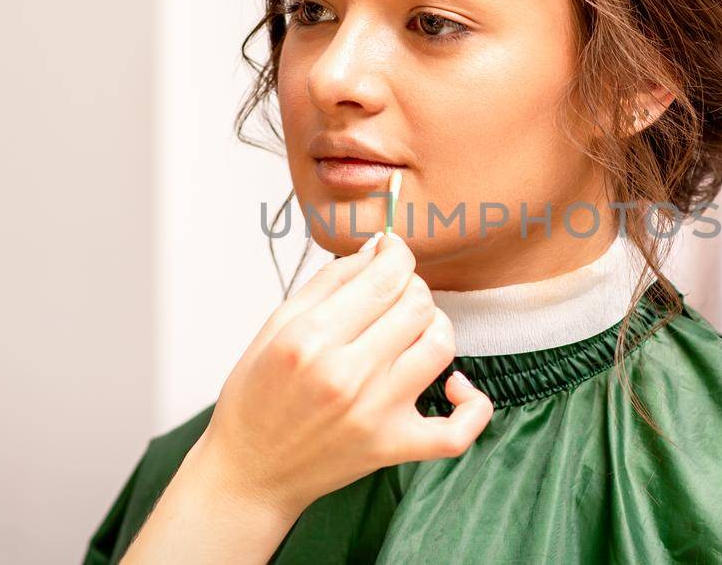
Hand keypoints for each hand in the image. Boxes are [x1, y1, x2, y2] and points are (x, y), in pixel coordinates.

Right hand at [124, 233, 492, 563]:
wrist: (250, 471)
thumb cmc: (257, 397)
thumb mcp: (275, 326)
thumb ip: (329, 282)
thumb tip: (376, 251)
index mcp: (310, 338)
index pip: (384, 277)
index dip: (397, 254)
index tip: (392, 252)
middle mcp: (346, 374)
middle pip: (417, 304)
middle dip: (411, 287)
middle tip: (394, 294)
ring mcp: (375, 413)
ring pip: (440, 346)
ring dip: (435, 326)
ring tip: (413, 331)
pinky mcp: (393, 447)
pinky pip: (457, 431)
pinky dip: (471, 406)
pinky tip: (454, 386)